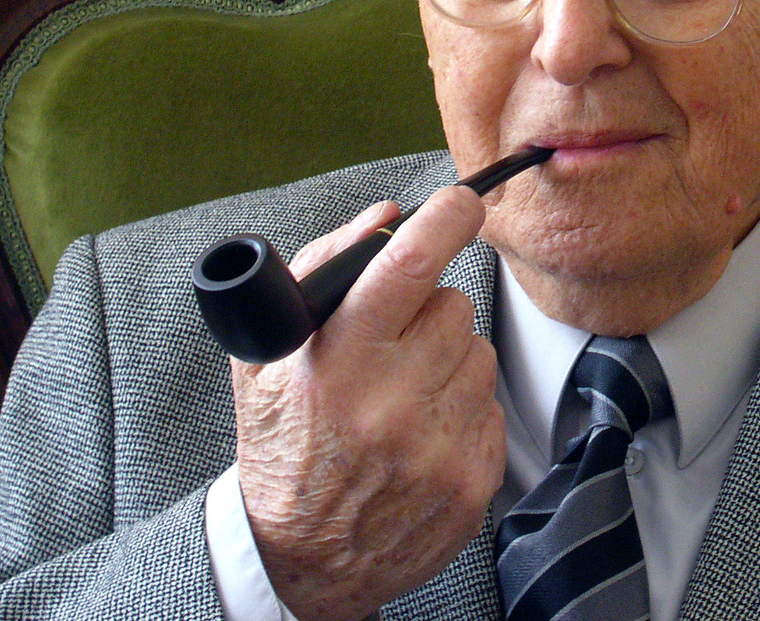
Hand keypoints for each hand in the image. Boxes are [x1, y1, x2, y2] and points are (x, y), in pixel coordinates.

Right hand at [231, 186, 503, 620]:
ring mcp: (436, 447)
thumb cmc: (283, 444)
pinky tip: (423, 431)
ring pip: (479, 353)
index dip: (446, 218)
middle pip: (454, 306)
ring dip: (449, 361)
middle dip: (429, 312)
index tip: (463, 202)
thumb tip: (386, 214)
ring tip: (402, 395)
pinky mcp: (471, 482)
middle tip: (394, 344)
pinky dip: (463, 409)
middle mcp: (389, 404)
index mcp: (337, 362)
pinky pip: (491, 405)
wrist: (298, 557)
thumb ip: (322, 269)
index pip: (409, 263)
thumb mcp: (268, 355)